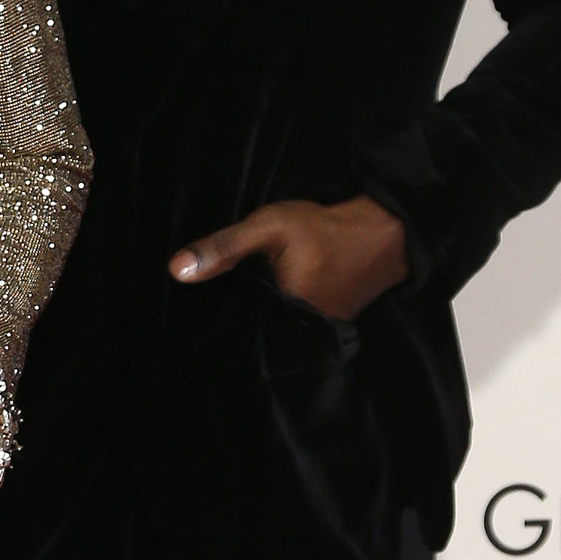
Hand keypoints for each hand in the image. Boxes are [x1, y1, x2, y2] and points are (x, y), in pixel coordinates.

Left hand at [170, 193, 408, 322]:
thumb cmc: (323, 228)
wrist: (385, 232)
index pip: (237, 327)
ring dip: (264, 321)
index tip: (204, 315)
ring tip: (246, 306)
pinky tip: (277, 302)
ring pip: (279, 330)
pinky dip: (286, 317)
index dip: (221, 320)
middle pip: (258, 332)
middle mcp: (301, 330)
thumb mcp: (268, 228)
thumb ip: (224, 248)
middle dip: (241, 322)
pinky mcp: (334, 327)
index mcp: (281, 310)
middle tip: (224, 306)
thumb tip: (175, 270)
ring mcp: (320, 332)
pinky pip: (299, 327)